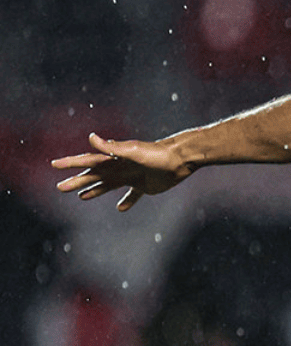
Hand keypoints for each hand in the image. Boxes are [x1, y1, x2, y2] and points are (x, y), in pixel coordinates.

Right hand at [50, 133, 190, 210]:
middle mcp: (120, 167)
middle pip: (94, 175)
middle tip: (60, 187)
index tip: (54, 165)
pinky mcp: (145, 186)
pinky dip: (126, 201)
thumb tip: (90, 137)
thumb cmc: (156, 154)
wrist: (181, 160)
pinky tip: (120, 208)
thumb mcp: (132, 151)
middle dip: (77, 181)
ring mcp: (132, 176)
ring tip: (81, 197)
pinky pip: (133, 195)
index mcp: (114, 158)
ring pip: (109, 185)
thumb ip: (111, 147)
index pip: (88, 161)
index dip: (71, 163)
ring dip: (95, 191)